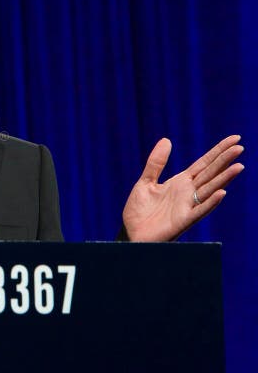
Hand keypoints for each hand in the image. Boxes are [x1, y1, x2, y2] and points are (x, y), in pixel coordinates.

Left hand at [123, 135, 243, 240]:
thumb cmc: (140, 211)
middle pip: (210, 173)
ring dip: (224, 179)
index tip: (235, 138)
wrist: (132, 234)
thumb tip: (167, 139)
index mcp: (180, 182)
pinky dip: (210, 202)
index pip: (204, 163)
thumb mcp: (145, 182)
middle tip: (240, 147)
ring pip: (209, 189)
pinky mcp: (183, 221)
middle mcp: (188, 193)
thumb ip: (156, 163)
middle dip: (224, 160)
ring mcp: (187, 207)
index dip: (218, 151)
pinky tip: (222, 193)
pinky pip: (199, 211)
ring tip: (238, 166)